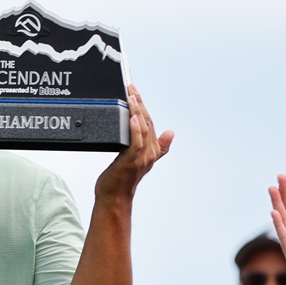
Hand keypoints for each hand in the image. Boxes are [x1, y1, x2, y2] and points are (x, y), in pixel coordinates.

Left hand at [94, 85, 174, 200]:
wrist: (114, 197)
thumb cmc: (121, 179)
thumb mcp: (139, 159)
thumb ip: (157, 146)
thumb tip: (171, 132)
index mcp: (152, 150)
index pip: (150, 123)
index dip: (144, 106)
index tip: (136, 91)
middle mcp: (149, 153)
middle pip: (147, 122)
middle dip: (140, 103)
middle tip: (132, 87)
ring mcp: (141, 158)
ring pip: (143, 129)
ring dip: (137, 111)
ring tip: (132, 96)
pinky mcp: (130, 162)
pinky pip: (135, 143)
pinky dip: (135, 129)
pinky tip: (132, 117)